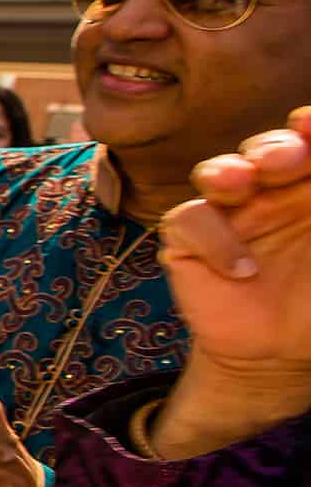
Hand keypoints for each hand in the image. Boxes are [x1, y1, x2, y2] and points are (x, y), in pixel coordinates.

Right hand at [151, 106, 310, 456]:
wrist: (279, 358)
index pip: (308, 143)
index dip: (309, 128)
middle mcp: (271, 193)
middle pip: (266, 149)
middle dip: (275, 146)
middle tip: (288, 159)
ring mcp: (228, 215)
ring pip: (217, 172)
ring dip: (228, 170)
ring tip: (241, 182)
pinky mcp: (189, 242)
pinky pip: (188, 221)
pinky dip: (213, 240)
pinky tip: (242, 269)